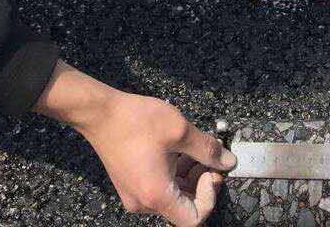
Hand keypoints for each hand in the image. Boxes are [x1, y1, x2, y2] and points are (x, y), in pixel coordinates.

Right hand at [34, 62, 233, 224]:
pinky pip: (160, 189)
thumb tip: (229, 162)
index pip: (193, 220)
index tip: (211, 172)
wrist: (101, 114)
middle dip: (201, 184)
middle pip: (183, 208)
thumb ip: (208, 150)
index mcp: (157, 195)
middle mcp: (143, 203)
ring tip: (191, 150)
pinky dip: (174, 174)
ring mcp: (134, 196)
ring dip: (188, 177)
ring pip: (173, 198)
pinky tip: (177, 151)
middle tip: (206, 157)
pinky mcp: (131, 185)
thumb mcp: (180, 131)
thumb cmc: (137, 121)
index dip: (209, 197)